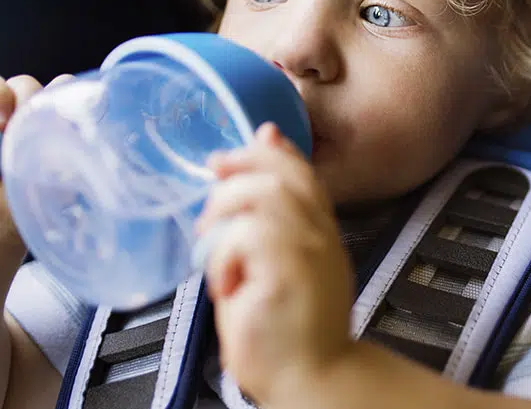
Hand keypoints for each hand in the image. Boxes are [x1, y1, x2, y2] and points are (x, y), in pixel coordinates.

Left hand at [198, 123, 354, 405]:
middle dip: (235, 177)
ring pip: (259, 198)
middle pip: (280, 176)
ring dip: (223, 221)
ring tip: (216, 256)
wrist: (312, 379)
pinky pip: (244, 237)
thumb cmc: (292, 333)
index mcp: (320, 233)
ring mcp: (306, 253)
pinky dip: (222, 256)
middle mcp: (319, 237)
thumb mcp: (282, 269)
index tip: (238, 152)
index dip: (269, 153)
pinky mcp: (284, 274)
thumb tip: (248, 200)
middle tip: (210, 211)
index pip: (301, 174)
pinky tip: (227, 286)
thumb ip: (270, 227)